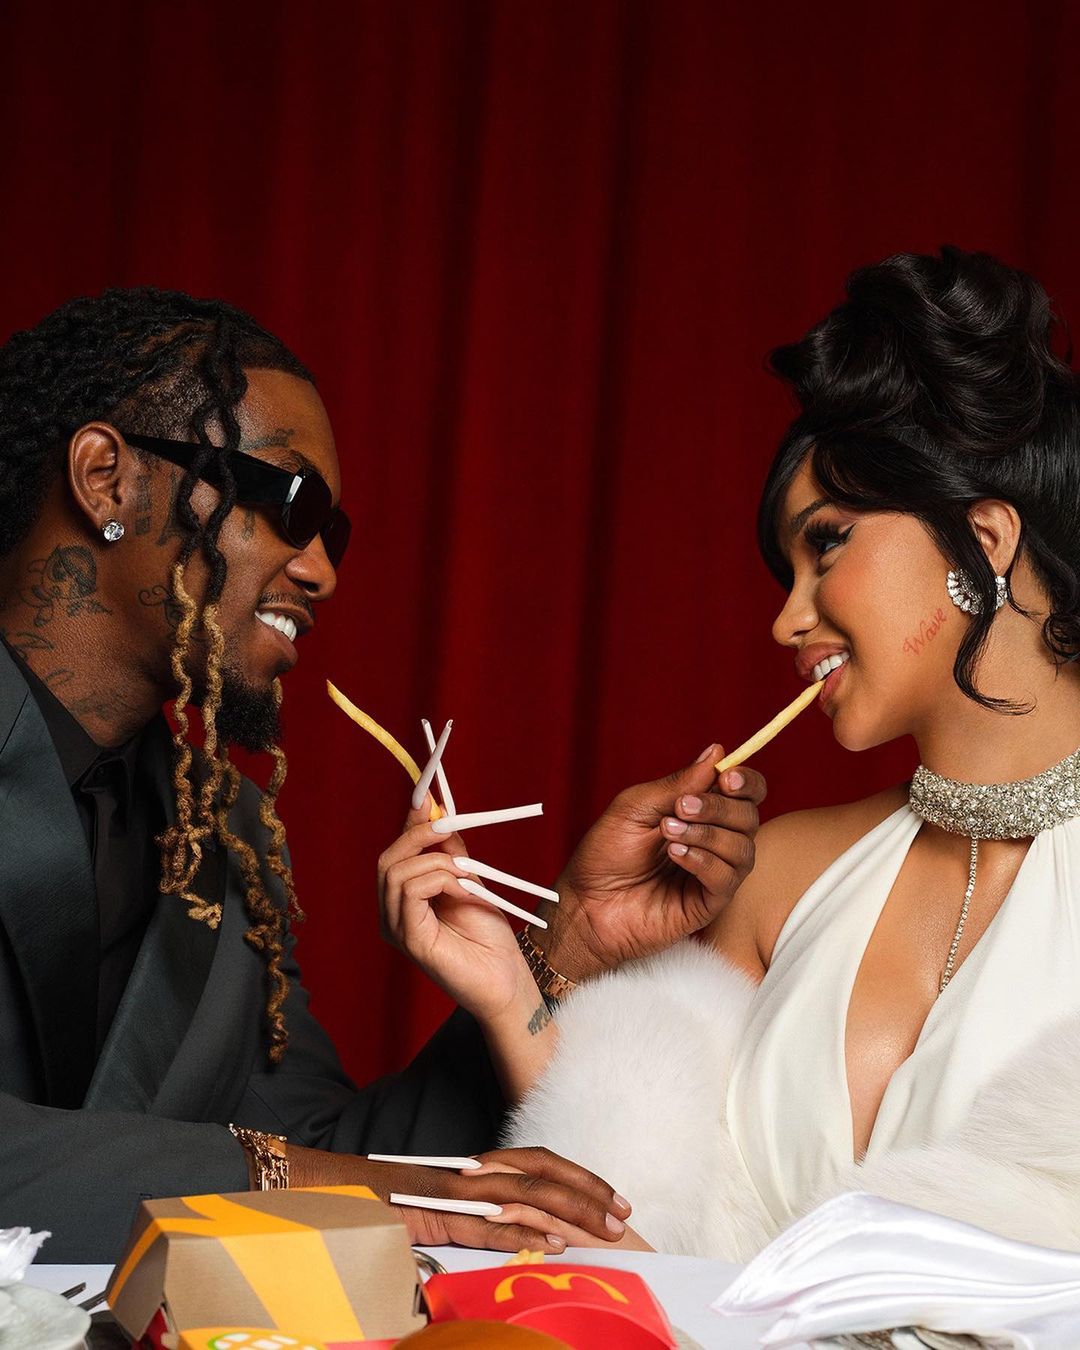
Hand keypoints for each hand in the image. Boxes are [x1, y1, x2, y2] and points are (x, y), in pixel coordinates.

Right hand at [287, 1143, 631, 1255]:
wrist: (312, 1189)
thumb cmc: (364, 1208)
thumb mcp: (426, 1222)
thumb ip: (462, 1230)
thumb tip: (503, 1248)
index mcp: (468, 1172)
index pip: (534, 1166)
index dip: (576, 1178)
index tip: (610, 1198)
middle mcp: (466, 1173)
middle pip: (540, 1171)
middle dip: (587, 1190)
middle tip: (623, 1213)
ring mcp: (452, 1190)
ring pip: (524, 1191)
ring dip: (570, 1208)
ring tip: (605, 1228)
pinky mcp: (433, 1212)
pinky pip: (487, 1218)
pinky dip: (523, 1229)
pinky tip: (553, 1241)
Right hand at [378, 798, 534, 1021]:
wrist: (507, 981)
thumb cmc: (490, 939)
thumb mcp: (470, 882)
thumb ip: (451, 854)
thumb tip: (440, 816)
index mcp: (404, 902)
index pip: (397, 854)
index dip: (409, 824)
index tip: (426, 796)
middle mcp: (392, 915)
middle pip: (388, 860)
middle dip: (417, 836)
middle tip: (447, 828)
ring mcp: (397, 929)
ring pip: (397, 872)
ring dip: (436, 862)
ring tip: (465, 874)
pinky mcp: (409, 940)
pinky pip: (410, 892)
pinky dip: (438, 879)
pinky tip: (461, 888)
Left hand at [537, 744, 765, 979]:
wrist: (584, 903)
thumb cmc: (605, 853)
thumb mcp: (636, 806)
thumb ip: (679, 783)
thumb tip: (718, 752)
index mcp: (699, 813)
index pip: (744, 794)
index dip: (745, 782)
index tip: (726, 777)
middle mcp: (713, 841)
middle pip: (749, 817)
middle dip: (718, 807)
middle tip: (681, 807)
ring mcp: (712, 874)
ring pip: (743, 848)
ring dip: (707, 834)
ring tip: (667, 833)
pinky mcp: (708, 904)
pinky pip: (727, 879)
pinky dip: (704, 861)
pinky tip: (675, 855)